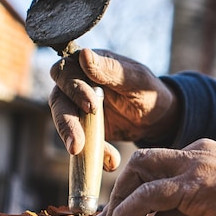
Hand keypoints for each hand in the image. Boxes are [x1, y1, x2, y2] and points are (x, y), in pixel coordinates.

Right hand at [49, 48, 178, 169]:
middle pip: (58, 102)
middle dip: (66, 123)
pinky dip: (93, 154)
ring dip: (74, 140)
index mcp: (84, 65)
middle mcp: (74, 85)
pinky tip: (111, 161)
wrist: (157, 116)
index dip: (74, 90)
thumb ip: (110, 69)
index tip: (91, 106)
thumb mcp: (134, 78)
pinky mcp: (82, 129)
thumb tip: (83, 54)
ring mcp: (75, 109)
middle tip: (76, 144)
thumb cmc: (147, 88)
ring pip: (64, 123)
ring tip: (83, 154)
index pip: (65, 73)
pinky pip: (80, 142)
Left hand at [97, 138, 215, 215]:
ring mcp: (194, 164)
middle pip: (142, 161)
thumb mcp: (212, 212)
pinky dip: (128, 211)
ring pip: (140, 170)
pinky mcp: (195, 184)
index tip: (119, 211)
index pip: (156, 164)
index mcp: (200, 153)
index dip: (134, 188)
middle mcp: (193, 151)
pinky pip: (150, 195)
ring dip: (119, 200)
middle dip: (119, 189)